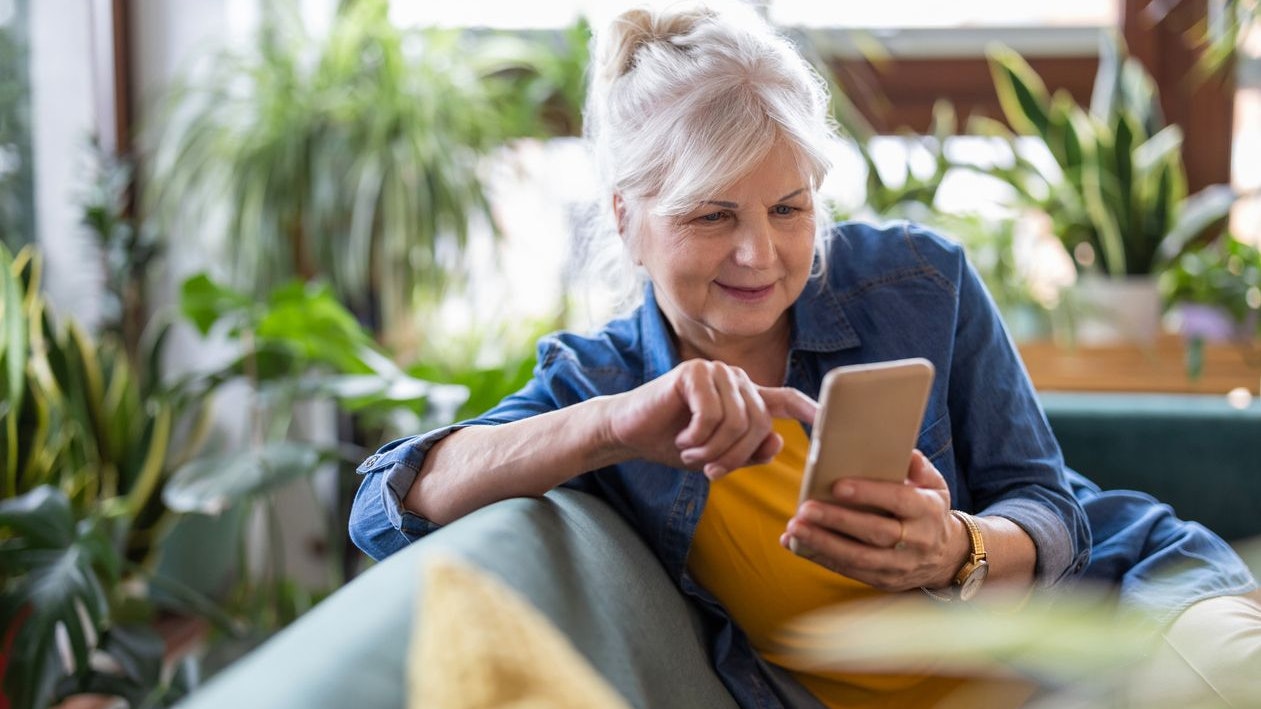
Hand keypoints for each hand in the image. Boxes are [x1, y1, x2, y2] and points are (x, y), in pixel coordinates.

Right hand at [604, 359, 816, 477]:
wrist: (630, 433)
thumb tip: (777, 443)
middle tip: (711, 472)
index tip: (830, 424)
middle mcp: (735, 379)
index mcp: (745, 397)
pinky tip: (681, 438)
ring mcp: (716, 372)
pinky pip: (712, 414)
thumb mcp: (717, 456)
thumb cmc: (674, 443)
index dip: (810, 411)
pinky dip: (697, 437)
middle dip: (737, 456)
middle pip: (759, 423)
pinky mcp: (694, 373)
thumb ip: (749, 453)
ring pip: (737, 421)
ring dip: (713, 449)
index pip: (786, 399)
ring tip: (691, 453)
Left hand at [780, 450, 966, 591]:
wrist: (947, 556)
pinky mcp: (884, 581)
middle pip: (875, 532)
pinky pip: (849, 571)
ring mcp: (900, 565)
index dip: (869, 493)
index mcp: (927, 511)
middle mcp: (916, 541)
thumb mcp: (934, 485)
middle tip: (805, 508)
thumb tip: (901, 451)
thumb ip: (918, 467)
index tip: (837, 486)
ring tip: (794, 529)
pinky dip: (821, 558)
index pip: (899, 500)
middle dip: (837, 521)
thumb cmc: (929, 510)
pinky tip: (797, 545)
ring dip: (823, 543)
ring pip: (859, 557)